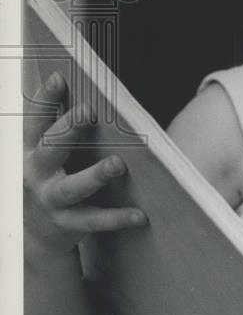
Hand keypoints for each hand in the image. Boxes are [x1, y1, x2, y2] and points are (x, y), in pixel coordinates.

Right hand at [23, 71, 147, 261]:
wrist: (33, 236)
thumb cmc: (46, 178)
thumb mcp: (42, 152)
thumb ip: (58, 123)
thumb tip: (71, 81)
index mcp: (30, 151)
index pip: (36, 121)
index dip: (45, 99)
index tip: (59, 77)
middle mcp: (35, 175)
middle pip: (50, 149)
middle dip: (67, 130)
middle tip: (87, 112)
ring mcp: (50, 201)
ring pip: (72, 188)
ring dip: (95, 175)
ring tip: (118, 163)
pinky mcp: (67, 224)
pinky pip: (94, 220)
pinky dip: (117, 217)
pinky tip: (140, 214)